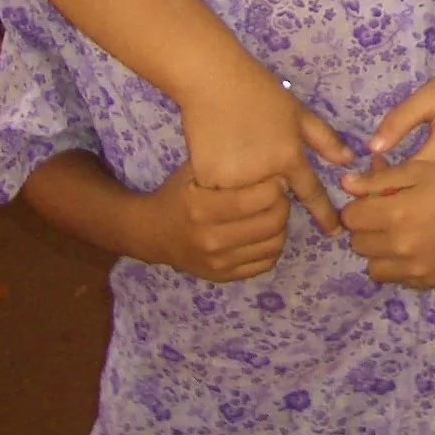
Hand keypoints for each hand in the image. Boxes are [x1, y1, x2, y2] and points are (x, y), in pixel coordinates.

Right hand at [136, 161, 292, 280]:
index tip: (276, 178)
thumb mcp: (194, 171)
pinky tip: (264, 233)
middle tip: (278, 195)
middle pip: (271, 223)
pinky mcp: (223, 277)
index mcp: (200, 208)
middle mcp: (210, 240)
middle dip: (282, 204)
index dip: (275, 187)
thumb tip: (266, 157)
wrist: (152, 234)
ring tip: (272, 212)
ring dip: (281, 226)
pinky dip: (272, 246)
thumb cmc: (177, 195)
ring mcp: (217, 263)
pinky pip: (266, 263)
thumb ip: (225, 163)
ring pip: (274, 245)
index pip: (254, 200)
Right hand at [180, 60, 351, 236]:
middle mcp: (266, 175)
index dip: (324, 214)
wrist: (213, 82)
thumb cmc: (259, 92)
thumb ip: (324, 139)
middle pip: (276, 207)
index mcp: (289, 157)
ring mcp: (235, 182)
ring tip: (239, 174)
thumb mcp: (298, 112)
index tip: (334, 232)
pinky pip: (220, 201)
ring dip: (248, 200)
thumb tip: (348, 159)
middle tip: (262, 177)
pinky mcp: (207, 184)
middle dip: (275, 202)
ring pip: (247, 207)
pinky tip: (219, 172)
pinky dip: (223, 194)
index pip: (311, 193)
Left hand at [339, 155, 434, 287]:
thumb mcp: (417, 171)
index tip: (372, 203)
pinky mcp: (428, 281)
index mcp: (394, 213)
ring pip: (373, 267)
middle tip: (385, 218)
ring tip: (398, 238)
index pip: (350, 218)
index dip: (358, 208)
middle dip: (366, 230)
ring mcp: (414, 267)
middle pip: (357, 244)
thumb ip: (379, 178)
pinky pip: (398, 279)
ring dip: (379, 253)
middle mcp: (400, 245)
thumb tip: (345, 184)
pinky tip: (416, 250)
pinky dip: (400, 267)